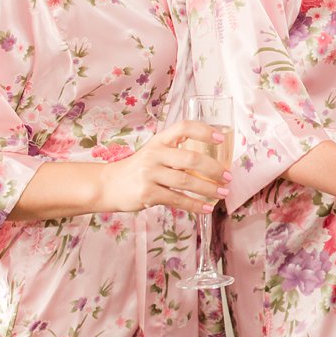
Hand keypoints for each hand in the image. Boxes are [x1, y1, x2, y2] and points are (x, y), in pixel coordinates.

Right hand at [100, 120, 231, 216]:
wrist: (107, 186)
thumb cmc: (137, 169)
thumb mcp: (154, 153)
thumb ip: (176, 154)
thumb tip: (211, 164)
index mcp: (159, 141)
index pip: (183, 127)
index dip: (204, 130)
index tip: (221, 139)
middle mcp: (154, 154)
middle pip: (191, 159)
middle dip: (214, 169)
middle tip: (228, 177)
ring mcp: (149, 174)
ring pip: (186, 182)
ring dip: (209, 189)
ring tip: (223, 193)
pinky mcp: (147, 194)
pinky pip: (177, 200)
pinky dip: (195, 205)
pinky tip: (207, 208)